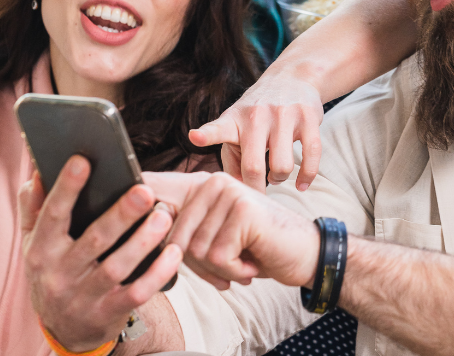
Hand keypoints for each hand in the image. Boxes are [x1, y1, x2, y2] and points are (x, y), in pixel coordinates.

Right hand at [19, 156, 181, 351]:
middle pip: (94, 240)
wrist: (63, 329)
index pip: (52, 215)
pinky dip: (157, 273)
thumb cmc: (53, 270)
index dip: (66, 188)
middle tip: (145, 191)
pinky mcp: (108, 312)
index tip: (83, 160)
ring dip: (143, 241)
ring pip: (117, 267)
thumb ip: (33, 206)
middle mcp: (60, 273)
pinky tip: (173, 252)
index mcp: (41, 249)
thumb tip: (37, 173)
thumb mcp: (34, 242)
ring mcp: (84, 296)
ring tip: (163, 216)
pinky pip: (136, 293)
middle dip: (120, 215)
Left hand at [144, 171, 320, 290]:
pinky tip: (254, 261)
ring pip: (198, 251)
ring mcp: (230, 192)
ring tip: (244, 259)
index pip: (166, 219)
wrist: (305, 254)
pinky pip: (220, 257)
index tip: (179, 249)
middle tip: (229, 266)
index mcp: (204, 185)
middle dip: (202, 266)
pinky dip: (236, 270)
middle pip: (178, 241)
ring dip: (222, 269)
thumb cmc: (259, 249)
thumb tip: (148, 235)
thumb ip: (188, 234)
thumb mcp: (217, 239)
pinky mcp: (243, 210)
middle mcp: (214, 181)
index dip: (169, 245)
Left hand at [189, 74, 323, 192]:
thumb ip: (232, 162)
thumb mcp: (237, 130)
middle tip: (259, 190)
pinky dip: (307, 177)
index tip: (195, 137)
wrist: (292, 78)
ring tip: (276, 174)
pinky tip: (302, 184)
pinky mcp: (308, 117)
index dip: (206, 135)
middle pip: (253, 166)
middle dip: (256, 188)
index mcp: (234, 120)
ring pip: (282, 166)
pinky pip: (311, 156)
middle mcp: (256, 116)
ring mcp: (283, 115)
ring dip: (280, 179)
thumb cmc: (257, 115)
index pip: (217, 128)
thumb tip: (239, 191)